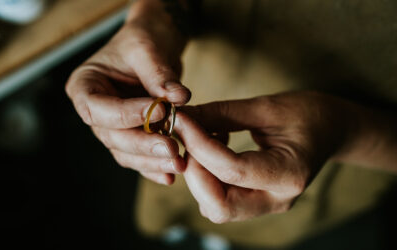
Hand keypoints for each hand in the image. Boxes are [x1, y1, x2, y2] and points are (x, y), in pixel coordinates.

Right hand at [65, 1, 190, 184]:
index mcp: (85, 86)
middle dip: (143, 145)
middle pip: (113, 136)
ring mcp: (113, 126)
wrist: (154, 45)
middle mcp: (95, 110)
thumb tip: (179, 97)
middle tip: (172, 149)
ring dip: (152, 160)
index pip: (98, 109)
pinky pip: (139, 156)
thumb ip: (160, 75)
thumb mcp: (148, 48)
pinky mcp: (132, 134)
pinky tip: (170, 176)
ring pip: (126, 152)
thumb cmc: (143, 40)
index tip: (161, 112)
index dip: (127, 115)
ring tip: (178, 163)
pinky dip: (154, 166)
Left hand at [175, 91, 356, 222]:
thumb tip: (183, 118)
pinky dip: (205, 178)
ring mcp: (266, 205)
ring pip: (215, 207)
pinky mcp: (255, 201)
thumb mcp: (266, 106)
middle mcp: (277, 200)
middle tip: (188, 136)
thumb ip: (222, 113)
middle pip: (219, 204)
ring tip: (203, 140)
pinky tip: (212, 151)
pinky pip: (218, 201)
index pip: (233, 170)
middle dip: (194, 169)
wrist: (330, 130)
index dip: (199, 145)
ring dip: (197, 175)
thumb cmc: (307, 114)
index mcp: (290, 174)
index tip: (180, 121)